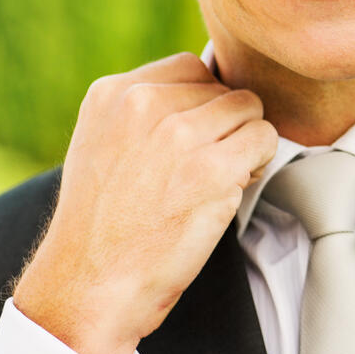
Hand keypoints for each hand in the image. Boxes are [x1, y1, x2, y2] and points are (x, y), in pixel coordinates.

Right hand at [12, 53, 278, 353]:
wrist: (89, 285)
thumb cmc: (103, 225)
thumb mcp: (104, 144)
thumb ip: (147, 110)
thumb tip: (210, 87)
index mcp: (114, 93)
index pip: (191, 68)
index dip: (203, 106)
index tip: (189, 142)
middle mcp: (144, 104)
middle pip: (224, 89)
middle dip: (225, 126)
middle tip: (203, 168)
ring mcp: (180, 134)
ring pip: (250, 109)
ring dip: (245, 144)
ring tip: (215, 180)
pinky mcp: (212, 168)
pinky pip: (265, 139)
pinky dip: (258, 164)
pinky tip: (229, 190)